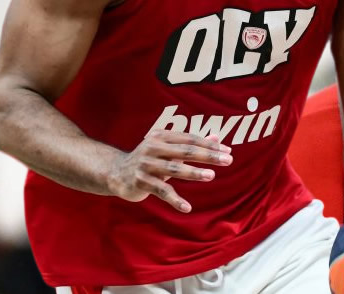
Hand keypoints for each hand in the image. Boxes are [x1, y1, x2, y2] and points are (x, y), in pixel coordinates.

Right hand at [105, 130, 232, 212]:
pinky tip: (187, 207)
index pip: (190, 139)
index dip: (209, 145)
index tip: (227, 151)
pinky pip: (161, 191)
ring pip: (174, 169)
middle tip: (228, 160)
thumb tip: (218, 139)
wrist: (115, 173)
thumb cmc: (149, 159)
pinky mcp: (140, 182)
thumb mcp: (169, 149)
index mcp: (162, 136)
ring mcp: (146, 165)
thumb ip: (192, 144)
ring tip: (211, 176)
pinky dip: (175, 200)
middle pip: (186, 151)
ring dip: (194, 173)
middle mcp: (153, 148)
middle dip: (208, 156)